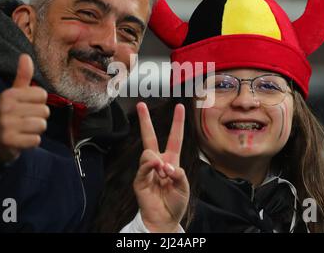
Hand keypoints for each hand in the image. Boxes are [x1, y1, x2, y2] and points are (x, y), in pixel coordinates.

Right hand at [0, 54, 49, 162]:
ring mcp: (6, 125)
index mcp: (9, 94)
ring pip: (42, 125)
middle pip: (45, 111)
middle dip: (39, 118)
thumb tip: (26, 55)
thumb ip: (23, 76)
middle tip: (25, 121)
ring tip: (24, 130)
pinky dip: (32, 142)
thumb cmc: (8, 114)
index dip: (38, 103)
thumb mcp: (14, 94)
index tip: (27, 108)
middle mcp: (6, 108)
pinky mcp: (9, 141)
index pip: (43, 95)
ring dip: (36, 131)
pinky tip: (22, 140)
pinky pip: (36, 140)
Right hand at [133, 102, 188, 232]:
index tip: (179, 107)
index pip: (174, 137)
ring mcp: (147, 169)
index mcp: (171, 160)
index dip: (177, 122)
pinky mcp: (140, 179)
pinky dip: (152, 167)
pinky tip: (158, 171)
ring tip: (164, 172)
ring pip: (148, 153)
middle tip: (141, 104)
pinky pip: (144, 167)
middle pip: (150, 137)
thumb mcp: (184, 186)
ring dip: (158, 160)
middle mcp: (158, 162)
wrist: (164, 219)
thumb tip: (166, 165)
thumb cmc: (175, 203)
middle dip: (145, 120)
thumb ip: (179, 173)